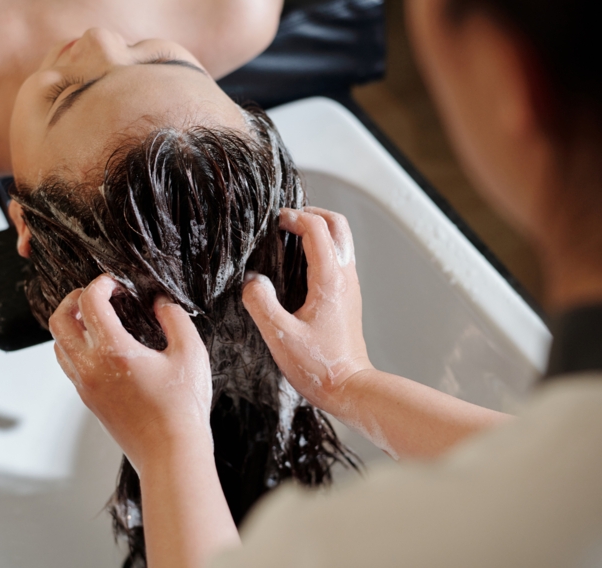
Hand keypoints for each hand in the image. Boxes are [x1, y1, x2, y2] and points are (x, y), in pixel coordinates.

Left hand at [49, 275, 212, 473]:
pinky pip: (69, 364)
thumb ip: (175, 318)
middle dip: (75, 298)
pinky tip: (106, 345)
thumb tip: (161, 303)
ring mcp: (86, 386)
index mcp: (114, 352)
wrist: (171, 452)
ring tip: (100, 317)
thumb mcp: (191, 352)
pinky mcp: (89, 400)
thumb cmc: (182, 408)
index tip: (118, 282)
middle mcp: (91, 368)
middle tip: (100, 293)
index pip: (89, 302)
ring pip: (59, 344)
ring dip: (73, 323)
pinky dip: (78, 345)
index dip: (102, 283)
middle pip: (59, 320)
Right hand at [242, 207, 372, 415]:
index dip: (294, 217)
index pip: (316, 229)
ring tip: (290, 236)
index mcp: (329, 279)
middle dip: (312, 214)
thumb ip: (261, 304)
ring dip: (318, 229)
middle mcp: (344, 276)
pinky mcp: (348, 295)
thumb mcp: (280, 337)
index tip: (274, 222)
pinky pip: (338, 257)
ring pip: (341, 239)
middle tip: (287, 220)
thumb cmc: (318, 366)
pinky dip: (321, 247)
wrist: (349, 387)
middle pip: (337, 225)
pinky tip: (299, 264)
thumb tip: (252, 280)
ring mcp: (349, 285)